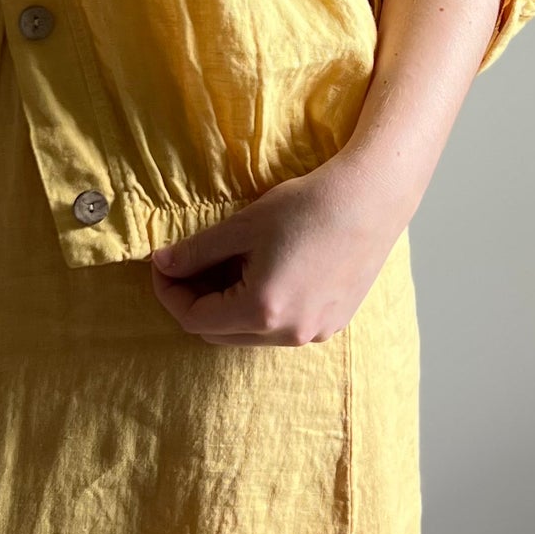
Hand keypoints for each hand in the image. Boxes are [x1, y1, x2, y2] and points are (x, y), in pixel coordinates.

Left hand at [149, 148, 408, 344]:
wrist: (372, 199)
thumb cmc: (308, 206)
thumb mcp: (242, 225)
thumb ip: (197, 251)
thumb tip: (162, 264)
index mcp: (262, 310)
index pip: (194, 319)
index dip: (170, 292)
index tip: (164, 265)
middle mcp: (289, 333)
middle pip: (220, 333)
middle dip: (198, 302)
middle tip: (189, 265)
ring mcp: (315, 332)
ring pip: (251, 334)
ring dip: (230, 308)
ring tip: (230, 266)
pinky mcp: (333, 323)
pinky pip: (283, 328)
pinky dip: (263, 309)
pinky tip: (267, 272)